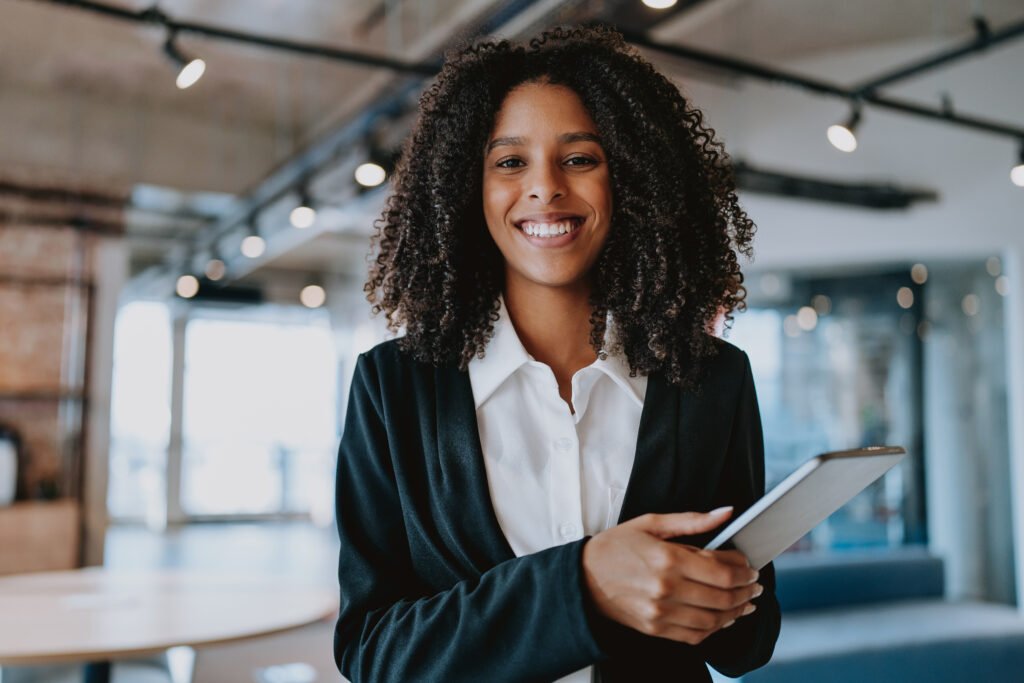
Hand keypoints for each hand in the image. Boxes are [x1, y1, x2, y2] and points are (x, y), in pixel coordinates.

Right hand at [582, 507, 762, 644]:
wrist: (583, 577)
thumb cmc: (616, 546)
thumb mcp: (651, 523)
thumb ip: (692, 520)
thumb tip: (726, 512)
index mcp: (668, 559)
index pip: (722, 571)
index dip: (744, 569)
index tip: (750, 565)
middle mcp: (667, 589)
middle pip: (724, 597)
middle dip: (747, 590)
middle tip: (755, 584)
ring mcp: (661, 613)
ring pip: (715, 619)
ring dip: (737, 611)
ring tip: (746, 602)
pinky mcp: (656, 629)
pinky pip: (697, 635)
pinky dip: (716, 628)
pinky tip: (724, 618)